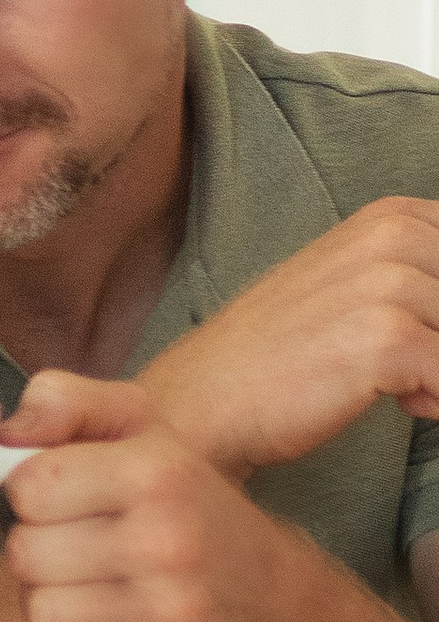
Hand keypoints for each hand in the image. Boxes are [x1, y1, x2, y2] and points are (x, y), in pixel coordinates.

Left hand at [0, 371, 295, 621]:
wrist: (269, 594)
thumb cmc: (186, 502)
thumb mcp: (139, 426)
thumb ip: (66, 403)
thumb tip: (8, 434)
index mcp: (156, 472)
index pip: (29, 487)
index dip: (31, 491)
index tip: (61, 495)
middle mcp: (168, 543)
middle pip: (26, 554)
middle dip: (41, 547)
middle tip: (81, 542)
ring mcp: (175, 613)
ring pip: (43, 613)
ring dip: (59, 600)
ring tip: (100, 582)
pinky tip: (129, 621)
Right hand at [135, 199, 438, 478]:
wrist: (204, 400)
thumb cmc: (278, 356)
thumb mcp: (349, 287)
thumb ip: (416, 280)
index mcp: (389, 219)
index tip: (421, 331)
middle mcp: (393, 238)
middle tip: (415, 367)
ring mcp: (389, 285)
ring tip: (406, 387)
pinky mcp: (386, 339)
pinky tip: (406, 403)